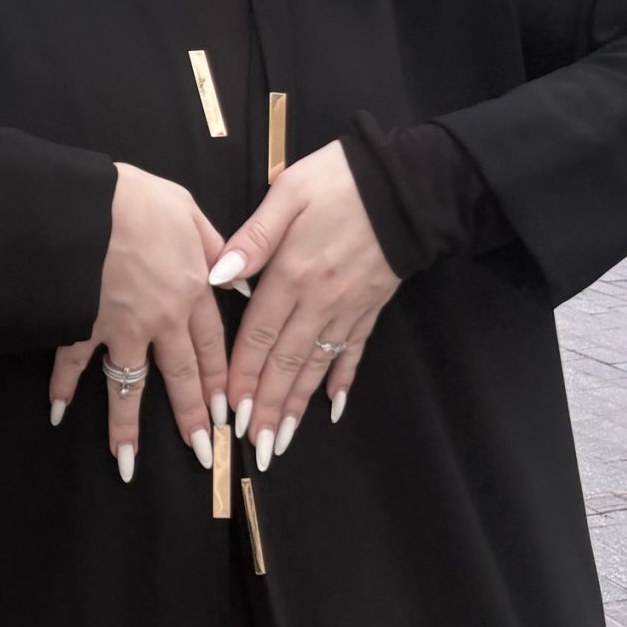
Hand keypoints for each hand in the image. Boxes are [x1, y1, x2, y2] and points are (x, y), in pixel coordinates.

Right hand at [50, 163, 227, 480]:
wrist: (82, 205)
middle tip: (201, 452)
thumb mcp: (185, 207)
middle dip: (191, 417)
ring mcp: (120, 327)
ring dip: (128, 427)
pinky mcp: (81, 325)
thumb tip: (232, 273)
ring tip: (129, 464)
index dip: (220, 380)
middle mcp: (161, 317)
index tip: (226, 413)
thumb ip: (211, 242)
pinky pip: (71, 364)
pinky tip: (56, 412)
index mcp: (191, 287)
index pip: (213, 344)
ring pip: (129, 385)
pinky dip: (60, 387)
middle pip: (181, 375)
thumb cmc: (135, 197)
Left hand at [207, 140, 396, 466]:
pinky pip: (355, 351)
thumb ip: (253, 238)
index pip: (259, 335)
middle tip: (255, 447)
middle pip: (286, 362)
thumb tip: (217, 276)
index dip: (242, 375)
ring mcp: (348, 308)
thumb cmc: (341, 179)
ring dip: (298, 404)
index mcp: (292, 273)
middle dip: (268, 408)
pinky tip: (334, 405)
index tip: (230, 412)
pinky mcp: (371, 306)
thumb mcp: (289, 193)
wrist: (409, 182)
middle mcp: (319, 300)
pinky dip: (344, 379)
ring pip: (317, 365)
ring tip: (283, 440)